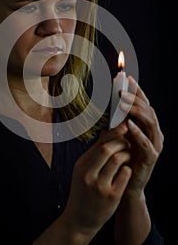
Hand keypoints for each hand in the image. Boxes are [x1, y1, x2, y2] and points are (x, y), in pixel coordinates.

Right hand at [62, 125, 131, 236]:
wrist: (78, 220)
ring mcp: (100, 186)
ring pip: (118, 159)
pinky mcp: (111, 196)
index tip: (123, 127)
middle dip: (121, 142)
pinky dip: (128, 169)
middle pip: (108, 148)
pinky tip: (126, 170)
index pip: (99, 143)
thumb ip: (93, 153)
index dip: (114, 133)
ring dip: (127, 154)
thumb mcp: (82, 171)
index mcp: (81, 165)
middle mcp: (88, 174)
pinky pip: (125, 174)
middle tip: (128, 142)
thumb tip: (106, 132)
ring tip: (128, 156)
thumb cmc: (82, 192)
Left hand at [119, 76, 163, 193]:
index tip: (126, 77)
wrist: (126, 185)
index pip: (143, 104)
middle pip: (148, 110)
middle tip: (120, 90)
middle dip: (134, 98)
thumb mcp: (118, 136)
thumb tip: (110, 102)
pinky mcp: (151, 158)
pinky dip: (138, 133)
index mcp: (146, 126)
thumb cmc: (122, 158)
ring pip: (150, 123)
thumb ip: (117, 121)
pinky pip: (146, 143)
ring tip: (123, 102)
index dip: (136, 90)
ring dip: (136, 111)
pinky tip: (128, 125)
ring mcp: (154, 145)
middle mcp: (153, 133)